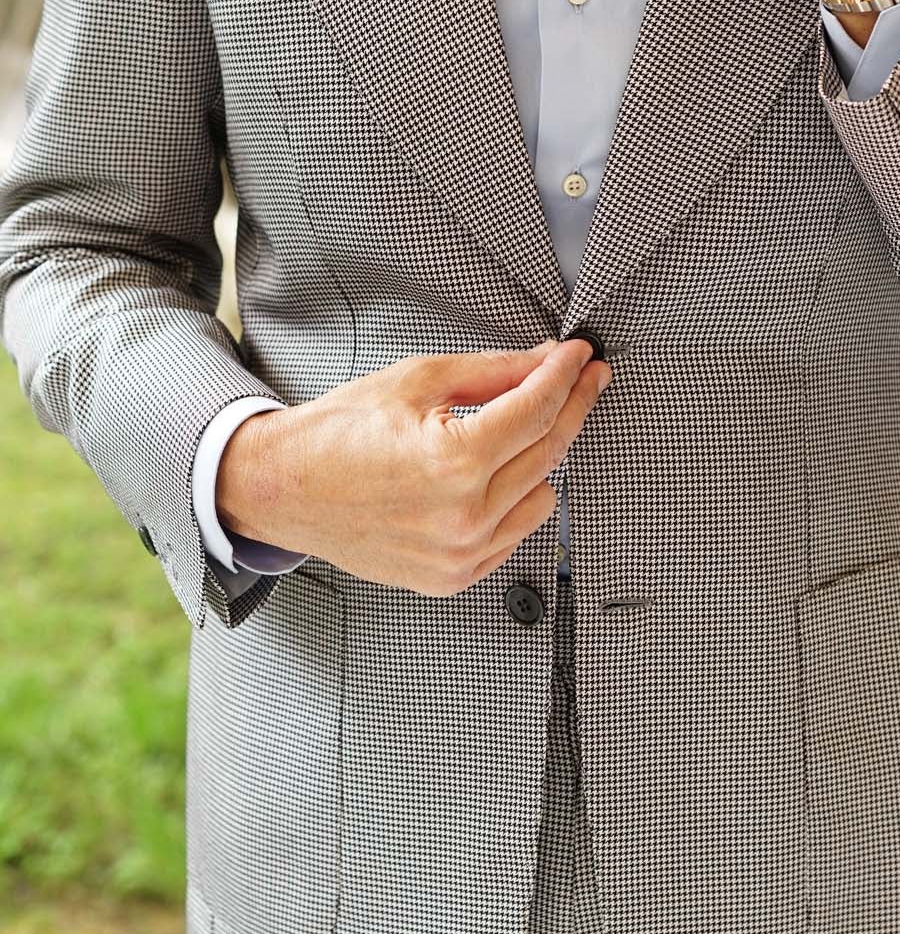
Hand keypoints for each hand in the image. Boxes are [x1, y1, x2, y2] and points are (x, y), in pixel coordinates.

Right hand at [215, 338, 611, 595]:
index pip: (538, 410)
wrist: (284, 489)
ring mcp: (459, 554)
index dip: (566, 376)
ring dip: (541, 458)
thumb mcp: (418, 382)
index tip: (582, 356)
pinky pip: (514, 535)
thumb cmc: (339, 433)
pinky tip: (495, 474)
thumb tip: (544, 360)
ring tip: (515, 430)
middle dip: (570, 406)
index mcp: (454, 461)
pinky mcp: (452, 577)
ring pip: (543, 497)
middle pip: (549, 451)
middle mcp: (463, 516)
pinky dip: (515, 501)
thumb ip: (493, 372)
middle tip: (581, 377)